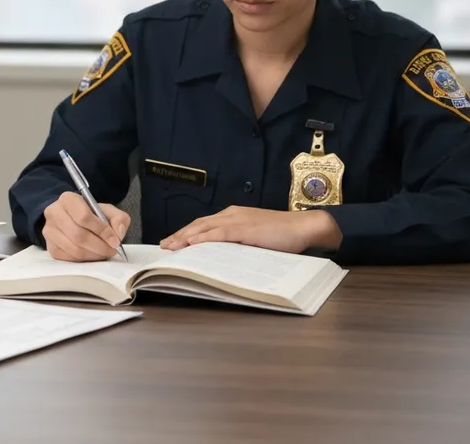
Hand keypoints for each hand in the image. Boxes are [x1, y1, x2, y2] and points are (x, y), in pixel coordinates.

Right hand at [41, 191, 130, 261]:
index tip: (115, 240)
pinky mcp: (50, 247)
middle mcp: (54, 213)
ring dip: (93, 254)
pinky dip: (85, 260)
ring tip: (104, 253)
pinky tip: (93, 255)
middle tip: (112, 250)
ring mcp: (49, 231)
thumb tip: (118, 234)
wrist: (71, 219)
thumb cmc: (90, 214)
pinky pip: (69, 258)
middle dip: (99, 246)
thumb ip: (118, 219)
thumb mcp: (107, 210)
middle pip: (78, 235)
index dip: (102, 230)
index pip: (84, 216)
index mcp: (68, 199)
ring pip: (74, 249)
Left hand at [159, 207, 341, 253]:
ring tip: (171, 246)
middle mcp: (232, 214)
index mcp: (234, 215)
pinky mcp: (245, 228)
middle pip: (199, 224)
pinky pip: (219, 233)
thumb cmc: (284, 235)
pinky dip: (203, 238)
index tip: (173, 241)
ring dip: (185, 237)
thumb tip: (223, 255)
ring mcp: (238, 220)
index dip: (187, 232)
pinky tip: (191, 244)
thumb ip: (239, 242)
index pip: (204, 224)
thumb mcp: (256, 237)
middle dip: (180, 235)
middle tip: (164, 245)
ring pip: (204, 227)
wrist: (305, 227)